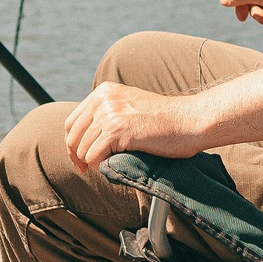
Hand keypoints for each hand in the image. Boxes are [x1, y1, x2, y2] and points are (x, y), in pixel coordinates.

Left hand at [63, 83, 206, 172]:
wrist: (190, 121)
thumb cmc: (166, 121)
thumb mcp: (131, 107)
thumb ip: (109, 114)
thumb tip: (85, 138)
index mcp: (105, 91)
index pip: (72, 121)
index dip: (72, 143)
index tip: (80, 159)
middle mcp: (104, 99)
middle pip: (73, 136)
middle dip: (77, 156)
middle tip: (86, 169)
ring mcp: (109, 113)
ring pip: (82, 149)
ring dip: (92, 162)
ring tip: (108, 164)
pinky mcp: (117, 130)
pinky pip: (93, 156)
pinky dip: (99, 166)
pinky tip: (113, 164)